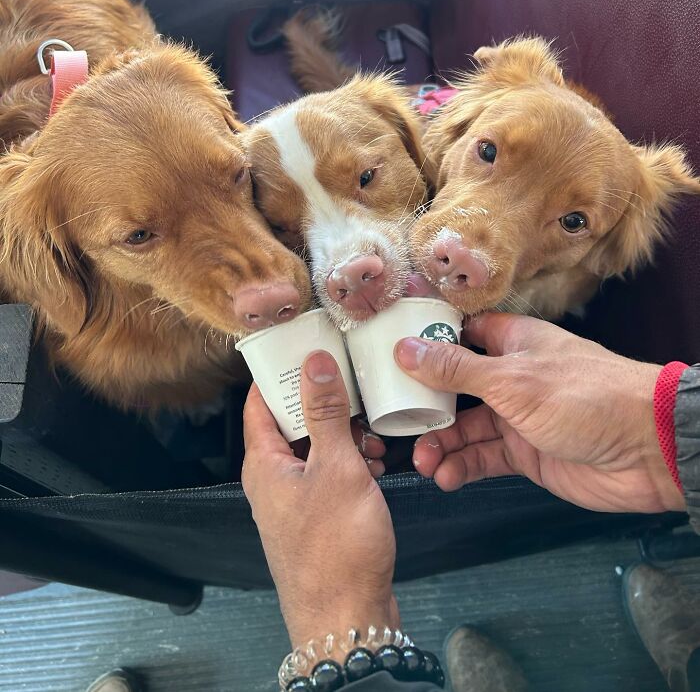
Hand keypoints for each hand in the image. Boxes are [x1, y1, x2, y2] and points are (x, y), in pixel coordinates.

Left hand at [242, 351, 398, 647]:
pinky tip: (376, 468)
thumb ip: (326, 412)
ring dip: (344, 437)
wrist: (347, 618)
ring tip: (374, 440)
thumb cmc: (337, 545)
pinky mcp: (317, 517)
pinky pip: (329, 475)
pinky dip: (351, 465)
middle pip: (293, 423)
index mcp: (264, 463)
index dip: (282, 372)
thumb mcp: (336, 467)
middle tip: (357, 392)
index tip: (309, 347)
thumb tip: (314, 360)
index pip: (261, 401)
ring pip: (316, 449)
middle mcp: (272, 479)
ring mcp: (294, 500)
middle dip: (326, 406)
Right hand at [394, 312, 684, 514]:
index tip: (389, 353)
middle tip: (398, 420)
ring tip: (423, 462)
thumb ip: (456, 369)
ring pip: (466, 427)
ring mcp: (517, 416)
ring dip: (441, 443)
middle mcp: (511, 376)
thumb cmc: (584, 396)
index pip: (461, 333)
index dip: (427, 342)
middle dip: (426, 404)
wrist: (647, 450)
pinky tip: (446, 476)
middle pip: (455, 385)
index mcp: (512, 341)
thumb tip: (405, 349)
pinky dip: (463, 467)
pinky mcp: (526, 453)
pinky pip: (484, 457)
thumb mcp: (512, 380)